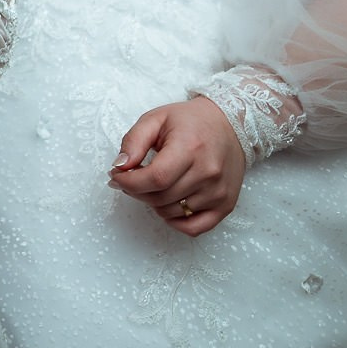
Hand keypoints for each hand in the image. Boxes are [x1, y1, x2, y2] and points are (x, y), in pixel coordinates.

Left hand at [108, 97, 246, 236]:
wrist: (229, 125)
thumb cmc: (191, 121)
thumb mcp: (156, 119)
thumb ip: (133, 141)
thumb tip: (119, 166)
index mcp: (190, 148)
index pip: (155, 179)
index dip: (129, 182)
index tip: (116, 177)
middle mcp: (207, 173)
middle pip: (160, 198)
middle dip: (137, 191)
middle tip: (132, 178)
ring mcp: (218, 192)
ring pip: (171, 213)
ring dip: (153, 203)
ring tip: (154, 184)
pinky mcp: (225, 205)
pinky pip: (194, 228)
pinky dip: (174, 221)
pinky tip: (168, 204)